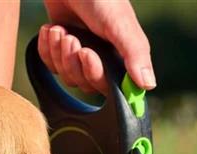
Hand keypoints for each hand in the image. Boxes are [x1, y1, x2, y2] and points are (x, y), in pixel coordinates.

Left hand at [39, 0, 154, 95]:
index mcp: (121, 56)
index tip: (87, 54)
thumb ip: (135, 53)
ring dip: (59, 53)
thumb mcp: (120, 24)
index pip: (109, 86)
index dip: (95, 74)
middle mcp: (103, 59)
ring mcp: (80, 56)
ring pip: (67, 76)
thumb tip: (148, 86)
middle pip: (85, 84)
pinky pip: (51, 65)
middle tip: (72, 37)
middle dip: (74, 61)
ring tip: (61, 30)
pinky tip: (52, 29)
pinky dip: (47, 49)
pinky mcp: (61, 51)